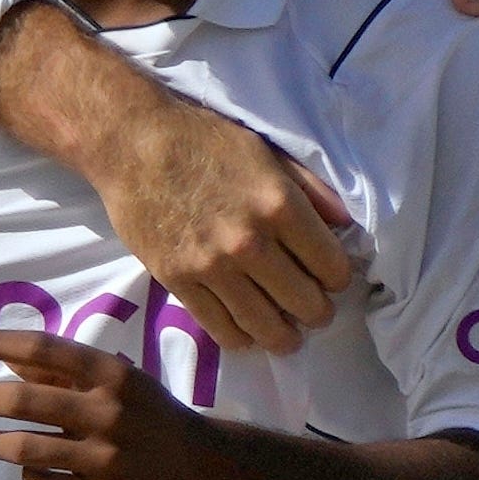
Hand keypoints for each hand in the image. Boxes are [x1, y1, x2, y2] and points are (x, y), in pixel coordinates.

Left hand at [0, 326, 232, 479]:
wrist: (205, 469)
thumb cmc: (151, 415)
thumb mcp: (119, 382)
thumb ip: (67, 373)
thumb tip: (9, 360)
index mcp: (112, 376)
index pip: (44, 349)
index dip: (1, 343)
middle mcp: (107, 414)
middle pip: (22, 400)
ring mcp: (106, 460)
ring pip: (25, 449)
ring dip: (1, 444)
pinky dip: (31, 476)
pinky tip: (34, 470)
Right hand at [84, 82, 356, 357]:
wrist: (134, 144)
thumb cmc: (203, 140)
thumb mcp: (267, 152)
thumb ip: (310, 189)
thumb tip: (344, 224)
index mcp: (280, 205)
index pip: (331, 267)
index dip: (338, 277)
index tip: (330, 277)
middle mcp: (251, 242)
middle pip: (305, 303)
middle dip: (317, 311)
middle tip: (314, 309)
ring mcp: (213, 267)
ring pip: (265, 326)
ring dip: (285, 337)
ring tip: (287, 336)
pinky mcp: (179, 282)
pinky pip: (220, 328)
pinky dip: (241, 338)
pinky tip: (248, 334)